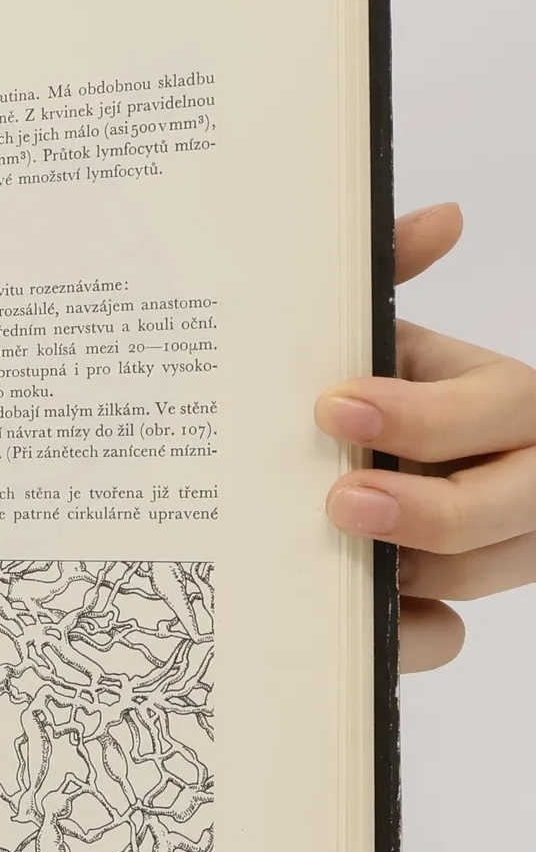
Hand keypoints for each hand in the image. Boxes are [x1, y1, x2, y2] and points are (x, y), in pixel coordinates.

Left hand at [315, 203, 535, 671]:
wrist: (349, 460)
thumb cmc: (379, 392)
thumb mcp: (385, 337)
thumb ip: (396, 273)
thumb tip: (444, 215)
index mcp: (508, 400)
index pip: (497, 408)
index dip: (422, 414)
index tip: (334, 406)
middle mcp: (527, 473)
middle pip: (515, 505)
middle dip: (429, 509)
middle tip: (338, 500)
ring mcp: (508, 546)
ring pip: (479, 574)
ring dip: (410, 568)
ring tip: (335, 555)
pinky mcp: (460, 602)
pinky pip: (449, 635)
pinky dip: (408, 630)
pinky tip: (358, 621)